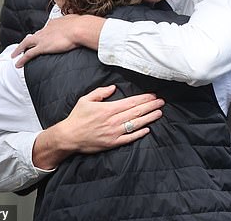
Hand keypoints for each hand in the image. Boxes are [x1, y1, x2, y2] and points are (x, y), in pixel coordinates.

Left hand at [12, 14, 104, 66]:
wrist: (80, 28)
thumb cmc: (82, 25)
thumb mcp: (79, 21)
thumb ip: (78, 23)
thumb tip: (84, 24)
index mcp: (55, 23)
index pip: (46, 29)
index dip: (42, 34)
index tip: (41, 36)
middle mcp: (46, 29)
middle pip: (33, 35)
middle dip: (27, 41)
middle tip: (22, 46)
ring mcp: (43, 38)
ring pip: (26, 44)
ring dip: (19, 49)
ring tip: (14, 55)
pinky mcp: (42, 47)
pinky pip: (28, 54)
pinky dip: (22, 59)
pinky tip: (17, 64)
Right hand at [32, 85, 163, 168]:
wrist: (69, 137)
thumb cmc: (77, 117)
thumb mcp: (85, 100)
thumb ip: (100, 93)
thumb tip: (113, 88)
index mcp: (108, 109)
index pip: (130, 102)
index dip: (143, 99)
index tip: (153, 96)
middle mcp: (113, 121)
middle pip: (136, 112)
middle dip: (150, 106)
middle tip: (161, 102)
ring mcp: (114, 133)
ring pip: (135, 124)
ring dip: (149, 118)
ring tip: (159, 113)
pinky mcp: (113, 143)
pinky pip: (129, 138)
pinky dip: (139, 133)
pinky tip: (147, 129)